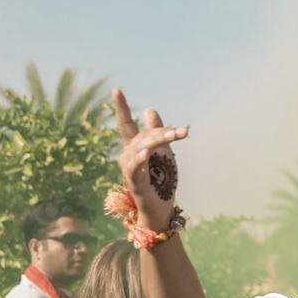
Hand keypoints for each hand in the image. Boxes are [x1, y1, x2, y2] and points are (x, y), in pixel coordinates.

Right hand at [113, 87, 188, 232]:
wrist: (161, 207)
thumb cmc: (161, 179)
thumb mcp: (162, 150)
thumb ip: (155, 130)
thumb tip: (148, 109)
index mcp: (134, 146)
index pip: (126, 123)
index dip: (122, 107)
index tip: (116, 89)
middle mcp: (127, 155)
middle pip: (143, 136)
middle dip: (162, 132)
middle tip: (182, 132)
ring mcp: (129, 169)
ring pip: (141, 148)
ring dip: (159, 141)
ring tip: (174, 136)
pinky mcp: (134, 182)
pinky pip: (135, 167)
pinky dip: (140, 158)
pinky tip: (146, 152)